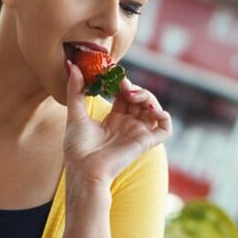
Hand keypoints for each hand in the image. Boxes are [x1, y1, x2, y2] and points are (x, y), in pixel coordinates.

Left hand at [63, 61, 171, 191]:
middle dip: (134, 87)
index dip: (121, 83)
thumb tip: (73, 66)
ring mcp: (137, 133)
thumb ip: (76, 91)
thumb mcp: (75, 114)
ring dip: (147, 97)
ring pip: (153, 108)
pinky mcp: (145, 142)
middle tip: (123, 83)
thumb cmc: (77, 148)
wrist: (83, 170)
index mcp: (113, 120)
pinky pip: (165, 128)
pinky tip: (150, 108)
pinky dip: (163, 115)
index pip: (124, 95)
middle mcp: (127, 125)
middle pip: (139, 99)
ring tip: (132, 94)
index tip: (112, 73)